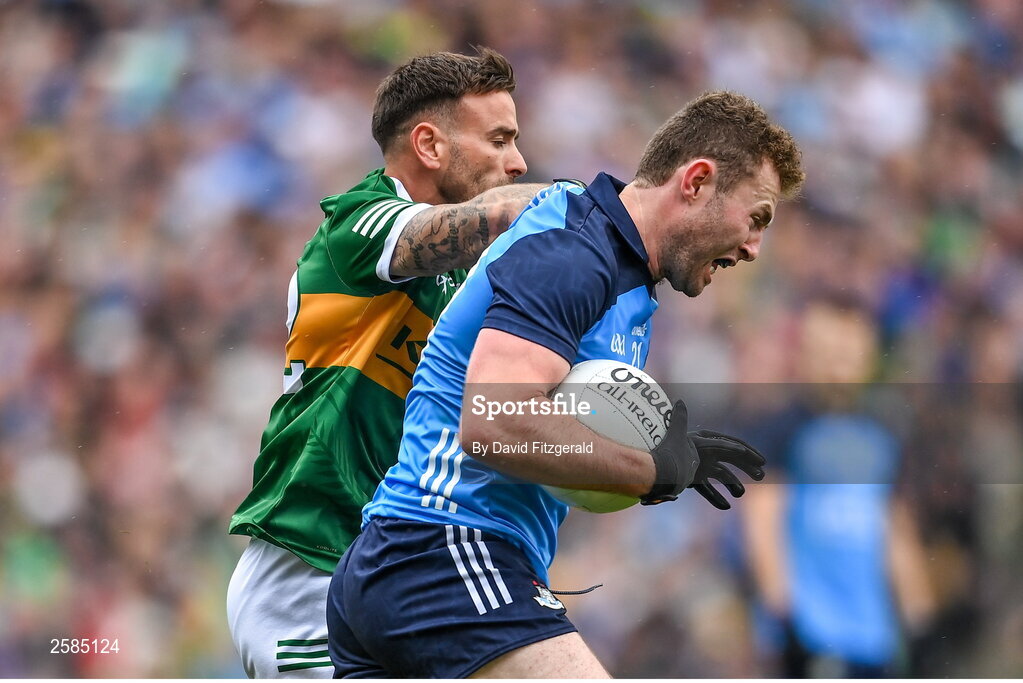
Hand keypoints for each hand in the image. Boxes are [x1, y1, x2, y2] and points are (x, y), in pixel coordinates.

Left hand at [640, 399, 764, 508]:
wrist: (650, 473)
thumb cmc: (661, 453)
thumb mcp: (672, 436)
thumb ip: (678, 419)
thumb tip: (679, 402)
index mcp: (702, 441)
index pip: (730, 445)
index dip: (747, 453)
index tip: (761, 462)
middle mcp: (703, 452)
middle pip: (730, 459)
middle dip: (746, 466)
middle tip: (761, 476)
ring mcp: (699, 466)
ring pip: (721, 474)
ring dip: (732, 484)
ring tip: (739, 494)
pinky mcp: (693, 478)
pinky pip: (708, 488)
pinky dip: (716, 497)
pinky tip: (725, 507)